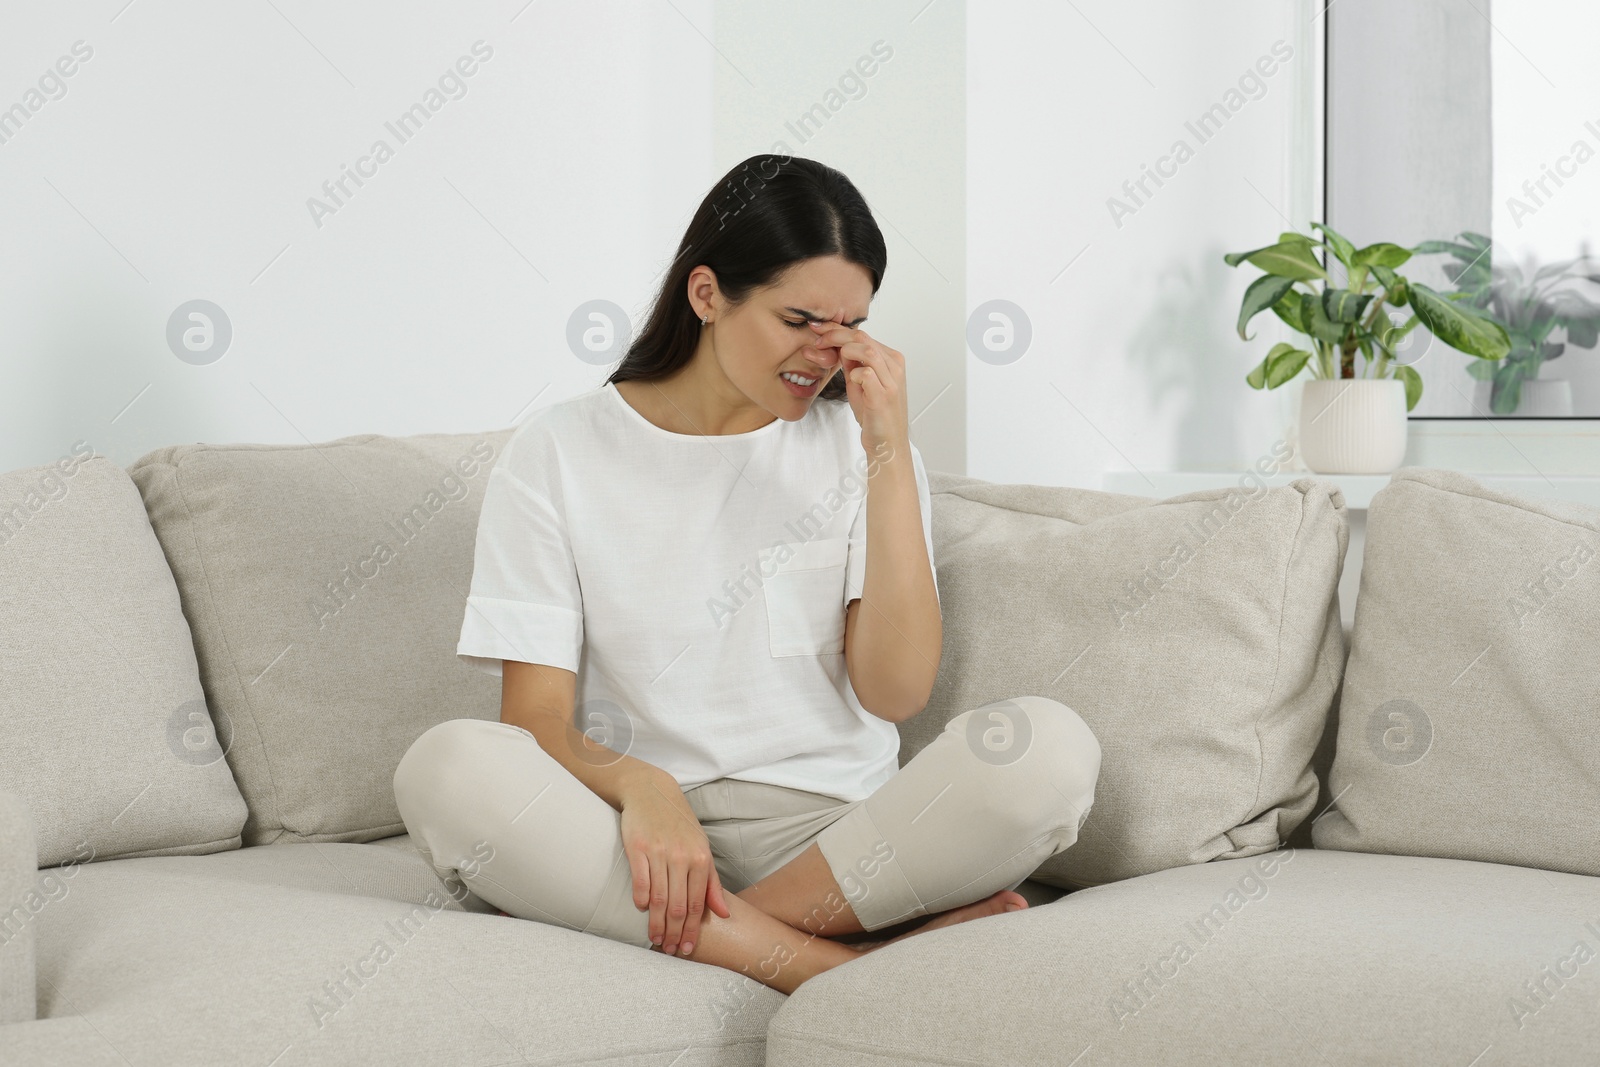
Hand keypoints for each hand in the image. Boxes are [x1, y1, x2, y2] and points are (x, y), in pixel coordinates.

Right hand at [619, 780, 730, 956]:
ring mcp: (659, 852)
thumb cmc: (678, 824)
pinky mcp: (637, 848)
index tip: (687, 948)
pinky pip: (640, 882)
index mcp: (701, 859)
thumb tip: (724, 914)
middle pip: (678, 906)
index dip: (691, 930)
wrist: (651, 792)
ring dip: (656, 924)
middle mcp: (682, 856)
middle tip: (670, 950)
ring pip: (659, 899)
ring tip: (655, 939)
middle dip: (674, 933)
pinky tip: (642, 911)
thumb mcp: (701, 848)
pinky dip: (641, 900)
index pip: (697, 904)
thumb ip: (712, 883)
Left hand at [808, 320, 908, 451]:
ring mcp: (891, 380)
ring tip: (828, 358)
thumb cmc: (875, 414)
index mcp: (891, 359)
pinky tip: (850, 382)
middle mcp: (894, 366)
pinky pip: (866, 373)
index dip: (837, 329)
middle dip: (835, 334)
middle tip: (816, 340)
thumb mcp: (860, 383)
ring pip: (866, 350)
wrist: (886, 442)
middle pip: (863, 337)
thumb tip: (836, 345)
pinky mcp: (884, 395)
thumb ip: (852, 363)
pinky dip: (853, 374)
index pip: (862, 334)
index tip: (818, 328)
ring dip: (843, 351)